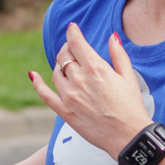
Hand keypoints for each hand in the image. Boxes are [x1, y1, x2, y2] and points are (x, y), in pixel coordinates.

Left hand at [28, 23, 150, 155]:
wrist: (128, 136)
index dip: (73, 32)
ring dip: (59, 64)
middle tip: (72, 48)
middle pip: (64, 56)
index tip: (72, 28)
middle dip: (68, 48)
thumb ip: (118, 54)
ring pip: (56, 72)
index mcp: (96, 68)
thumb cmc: (132, 107)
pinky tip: (33, 75)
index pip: (76, 43)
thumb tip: (112, 36)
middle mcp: (79, 79)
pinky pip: (45, 94)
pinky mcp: (64, 111)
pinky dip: (37, 83)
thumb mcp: (129, 76)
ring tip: (66, 64)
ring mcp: (69, 96)